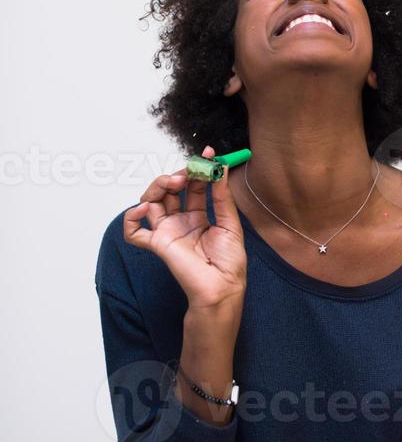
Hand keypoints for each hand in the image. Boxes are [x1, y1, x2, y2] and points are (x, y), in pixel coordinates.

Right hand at [123, 145, 246, 309]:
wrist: (222, 288)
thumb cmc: (229, 262)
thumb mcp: (230, 224)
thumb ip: (222, 196)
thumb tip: (222, 169)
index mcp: (198, 216)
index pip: (193, 186)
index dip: (198, 169)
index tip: (207, 153)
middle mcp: (180, 221)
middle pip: (169, 189)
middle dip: (176, 175)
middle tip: (187, 172)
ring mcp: (167, 231)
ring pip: (150, 201)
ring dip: (157, 186)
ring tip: (173, 183)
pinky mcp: (158, 244)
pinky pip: (134, 232)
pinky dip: (132, 218)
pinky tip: (145, 209)